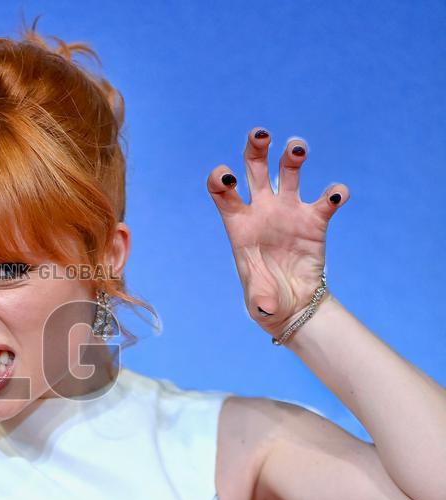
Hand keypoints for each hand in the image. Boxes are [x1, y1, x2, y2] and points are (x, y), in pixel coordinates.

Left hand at [206, 128, 347, 341]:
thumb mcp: (259, 303)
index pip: (222, 191)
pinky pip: (325, 200)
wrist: (293, 306)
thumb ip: (260, 297)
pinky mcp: (315, 220)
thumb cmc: (266, 300)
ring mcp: (288, 211)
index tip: (228, 176)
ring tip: (297, 148)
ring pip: (289, 172)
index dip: (220, 178)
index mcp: (238, 223)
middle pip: (255, 168)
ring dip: (292, 155)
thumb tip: (264, 306)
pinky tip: (337, 194)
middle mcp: (262, 210)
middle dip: (256, 147)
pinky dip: (333, 193)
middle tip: (261, 134)